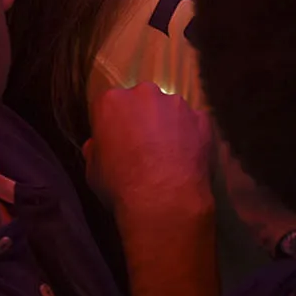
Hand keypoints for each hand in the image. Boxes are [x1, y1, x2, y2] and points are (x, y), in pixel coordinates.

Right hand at [84, 82, 214, 231]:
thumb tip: (99, 145)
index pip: (109, 105)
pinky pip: (194, 123)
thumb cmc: (121, 186)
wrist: (163, 200)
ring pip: (170, 110)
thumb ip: (96, 149)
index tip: (117, 141)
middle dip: (142, 119)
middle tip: (143, 147)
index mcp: (112, 102)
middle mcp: (145, 94)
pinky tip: (186, 159)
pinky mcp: (202, 118)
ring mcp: (176, 104)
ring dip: (168, 126)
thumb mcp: (93, 170)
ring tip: (167, 156)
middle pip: (142, 101)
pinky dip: (191, 136)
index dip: (113, 124)